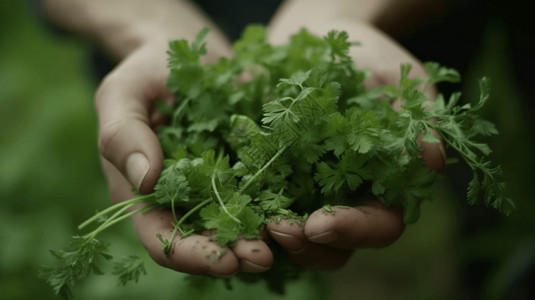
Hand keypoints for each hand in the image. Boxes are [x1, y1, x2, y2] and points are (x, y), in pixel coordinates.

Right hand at [96, 38, 273, 275]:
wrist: (186, 52)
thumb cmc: (145, 73)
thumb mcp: (122, 95)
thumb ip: (123, 134)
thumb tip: (143, 178)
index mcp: (147, 194)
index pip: (164, 241)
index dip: (192, 256)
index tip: (223, 260)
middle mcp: (187, 197)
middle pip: (209, 239)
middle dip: (236, 252)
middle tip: (263, 256)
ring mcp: (222, 183)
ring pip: (244, 220)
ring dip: (264, 233)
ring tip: (287, 234)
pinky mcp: (250, 163)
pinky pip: (268, 185)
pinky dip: (283, 198)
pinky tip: (300, 203)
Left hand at [266, 19, 444, 269]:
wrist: (323, 39)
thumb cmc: (369, 60)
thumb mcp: (401, 81)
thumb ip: (418, 119)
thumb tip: (430, 158)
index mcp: (386, 186)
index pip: (379, 226)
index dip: (353, 230)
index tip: (319, 223)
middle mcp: (348, 198)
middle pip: (334, 246)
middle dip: (307, 245)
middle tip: (280, 229)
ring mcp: (309, 192)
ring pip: (296, 237)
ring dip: (276, 237)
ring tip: (256, 223)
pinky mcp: (276, 178)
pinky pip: (262, 204)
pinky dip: (248, 208)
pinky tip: (232, 198)